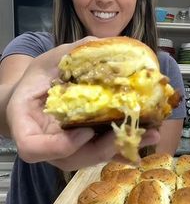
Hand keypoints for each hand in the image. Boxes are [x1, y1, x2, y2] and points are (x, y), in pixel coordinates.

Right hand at [6, 37, 159, 169]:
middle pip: (70, 159)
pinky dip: (123, 148)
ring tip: (150, 134)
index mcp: (25, 125)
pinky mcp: (81, 148)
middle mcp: (45, 144)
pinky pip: (100, 152)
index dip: (59, 146)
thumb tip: (103, 44)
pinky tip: (145, 140)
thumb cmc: (36, 79)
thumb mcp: (47, 61)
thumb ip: (69, 55)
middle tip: (131, 134)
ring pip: (90, 158)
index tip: (84, 131)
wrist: (33, 94)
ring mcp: (64, 150)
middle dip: (104, 149)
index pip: (32, 148)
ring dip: (122, 148)